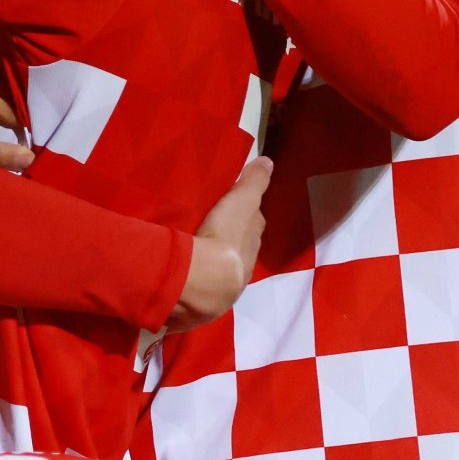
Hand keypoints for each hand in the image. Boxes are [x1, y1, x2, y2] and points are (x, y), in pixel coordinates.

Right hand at [167, 156, 272, 329]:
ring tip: (198, 248)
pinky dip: (201, 273)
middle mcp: (247, 261)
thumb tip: (269, 162)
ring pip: (224, 264)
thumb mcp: (241, 200)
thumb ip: (254, 182)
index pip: (254, 221)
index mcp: (253, 237)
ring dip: (215, 257)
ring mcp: (230, 282)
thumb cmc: (225, 235)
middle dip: (231, 236)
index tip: (233, 204)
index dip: (246, 212)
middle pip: (241, 243)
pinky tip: (189, 270)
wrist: (206, 281)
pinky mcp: (210, 297)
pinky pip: (205, 280)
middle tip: (212, 225)